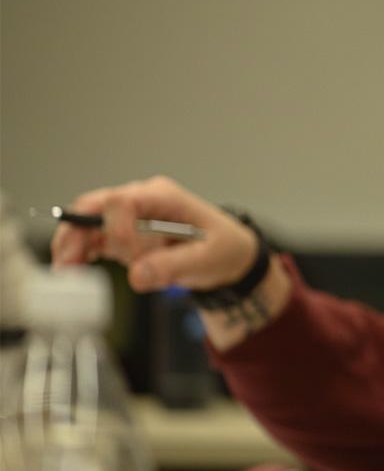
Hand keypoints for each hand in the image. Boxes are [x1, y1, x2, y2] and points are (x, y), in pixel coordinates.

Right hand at [51, 176, 257, 292]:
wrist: (228, 255)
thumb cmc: (223, 248)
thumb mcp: (208, 258)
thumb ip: (174, 266)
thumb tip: (138, 274)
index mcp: (164, 197)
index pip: (125, 201)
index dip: (118, 228)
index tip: (130, 256)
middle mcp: (142, 202)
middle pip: (96, 206)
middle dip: (78, 232)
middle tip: (69, 263)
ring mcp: (129, 219)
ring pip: (87, 223)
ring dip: (72, 244)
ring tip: (66, 271)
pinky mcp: (122, 236)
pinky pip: (92, 240)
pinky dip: (79, 253)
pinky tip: (72, 269)